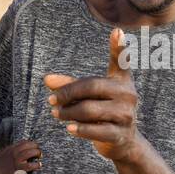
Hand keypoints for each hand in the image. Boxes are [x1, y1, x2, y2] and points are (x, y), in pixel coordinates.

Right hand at [0, 139, 41, 173]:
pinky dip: (37, 164)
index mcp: (12, 148)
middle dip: (36, 147)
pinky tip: (39, 165)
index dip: (32, 144)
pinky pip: (31, 165)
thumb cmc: (1, 165)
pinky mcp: (19, 169)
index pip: (25, 142)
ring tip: (40, 157)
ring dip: (38, 153)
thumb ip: (14, 150)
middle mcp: (14, 152)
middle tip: (39, 152)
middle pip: (29, 145)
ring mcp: (16, 160)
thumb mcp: (6, 153)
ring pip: (30, 152)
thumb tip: (25, 148)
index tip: (35, 147)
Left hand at [44, 27, 139, 161]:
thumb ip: (69, 86)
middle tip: (51, 100)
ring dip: (68, 112)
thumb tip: (46, 79)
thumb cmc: (102, 112)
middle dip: (68, 93)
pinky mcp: (120, 134)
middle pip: (92, 87)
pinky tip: (68, 128)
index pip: (121, 61)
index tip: (117, 31)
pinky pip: (95, 130)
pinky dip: (79, 129)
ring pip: (90, 110)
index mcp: (121, 81)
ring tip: (56, 113)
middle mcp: (128, 95)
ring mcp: (126, 115)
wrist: (123, 142)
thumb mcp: (88, 96)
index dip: (119, 47)